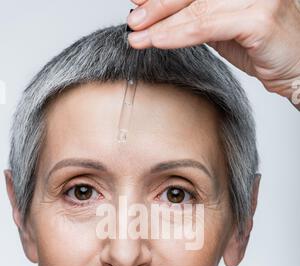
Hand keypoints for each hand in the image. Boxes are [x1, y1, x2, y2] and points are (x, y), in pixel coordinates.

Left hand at [127, 0, 299, 108]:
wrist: (299, 69)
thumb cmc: (265, 48)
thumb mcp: (226, 28)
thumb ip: (199, 18)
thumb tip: (160, 14)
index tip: (137, 1)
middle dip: (157, 6)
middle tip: (133, 19)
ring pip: (196, 8)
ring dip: (162, 23)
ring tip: (138, 36)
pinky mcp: (260, 17)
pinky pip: (207, 26)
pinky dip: (179, 34)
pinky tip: (158, 41)